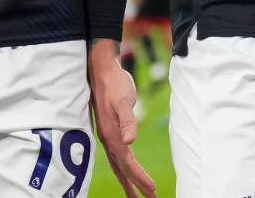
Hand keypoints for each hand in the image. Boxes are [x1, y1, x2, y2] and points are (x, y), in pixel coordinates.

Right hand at [88, 41, 156, 197]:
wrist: (101, 68)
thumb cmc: (115, 83)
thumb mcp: (124, 100)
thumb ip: (127, 120)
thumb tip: (131, 140)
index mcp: (112, 135)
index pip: (128, 163)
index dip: (139, 178)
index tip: (152, 190)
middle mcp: (108, 138)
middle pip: (122, 169)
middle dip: (134, 186)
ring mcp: (107, 134)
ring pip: (118, 163)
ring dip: (128, 179)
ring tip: (136, 193)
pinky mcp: (109, 128)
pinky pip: (117, 154)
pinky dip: (123, 166)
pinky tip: (126, 167)